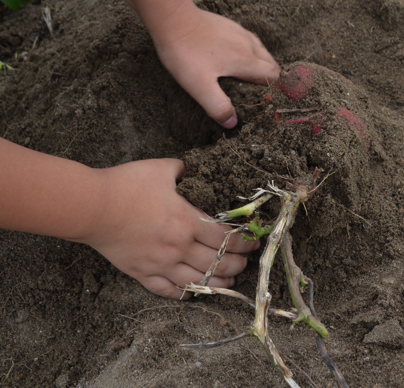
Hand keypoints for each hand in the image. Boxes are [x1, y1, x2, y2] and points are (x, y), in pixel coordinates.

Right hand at [82, 159, 256, 298]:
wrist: (91, 207)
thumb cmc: (126, 184)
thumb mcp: (161, 168)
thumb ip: (184, 169)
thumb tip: (194, 169)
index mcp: (187, 221)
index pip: (225, 238)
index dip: (244, 243)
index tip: (253, 244)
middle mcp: (178, 247)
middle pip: (218, 263)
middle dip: (238, 265)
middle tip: (246, 264)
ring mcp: (161, 264)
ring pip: (198, 282)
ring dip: (218, 283)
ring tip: (230, 282)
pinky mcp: (142, 274)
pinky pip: (168, 291)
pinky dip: (185, 294)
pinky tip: (194, 292)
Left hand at [143, 0, 279, 127]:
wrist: (172, 19)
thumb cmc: (185, 53)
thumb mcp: (199, 86)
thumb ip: (218, 107)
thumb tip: (232, 123)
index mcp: (246, 61)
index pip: (272, 76)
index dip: (273, 89)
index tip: (267, 99)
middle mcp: (247, 45)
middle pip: (270, 62)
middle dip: (269, 77)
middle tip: (259, 91)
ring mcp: (239, 32)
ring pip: (261, 49)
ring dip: (261, 63)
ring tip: (250, 76)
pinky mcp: (228, 25)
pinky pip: (248, 39)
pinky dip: (250, 50)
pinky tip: (237, 55)